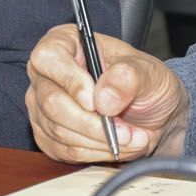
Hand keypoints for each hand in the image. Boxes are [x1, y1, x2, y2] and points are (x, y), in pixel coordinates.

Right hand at [25, 23, 186, 161]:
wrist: (152, 115)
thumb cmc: (146, 84)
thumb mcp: (149, 72)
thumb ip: (128, 77)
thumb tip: (104, 97)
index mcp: (66, 43)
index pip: (49, 57)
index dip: (69, 80)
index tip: (94, 101)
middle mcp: (47, 75)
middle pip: (51, 102)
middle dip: (93, 123)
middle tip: (126, 130)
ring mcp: (42, 107)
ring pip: (59, 130)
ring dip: (100, 140)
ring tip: (130, 137)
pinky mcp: (48, 136)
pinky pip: (64, 150)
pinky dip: (95, 152)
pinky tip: (116, 145)